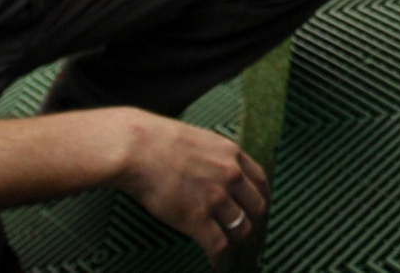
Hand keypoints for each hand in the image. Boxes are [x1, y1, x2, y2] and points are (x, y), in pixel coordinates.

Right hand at [106, 109, 270, 266]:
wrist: (138, 149)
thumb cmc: (160, 141)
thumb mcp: (201, 140)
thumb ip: (217, 157)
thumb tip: (219, 172)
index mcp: (232, 154)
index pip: (260, 181)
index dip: (260, 198)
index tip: (255, 208)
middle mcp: (231, 175)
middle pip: (257, 207)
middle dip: (252, 221)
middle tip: (243, 230)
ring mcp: (215, 197)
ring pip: (241, 228)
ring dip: (236, 242)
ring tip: (229, 248)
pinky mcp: (196, 218)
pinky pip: (218, 245)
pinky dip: (219, 257)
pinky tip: (216, 262)